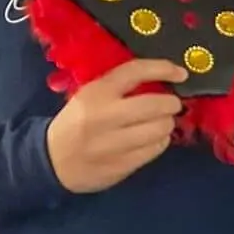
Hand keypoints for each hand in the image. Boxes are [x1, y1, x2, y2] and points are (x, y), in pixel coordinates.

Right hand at [45, 59, 187, 192]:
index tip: (181, 74)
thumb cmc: (76, 122)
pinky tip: (153, 140)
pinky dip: (160, 142)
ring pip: (159, 130)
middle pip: (155, 105)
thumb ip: (118, 87)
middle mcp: (104, 116)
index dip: (162, 69)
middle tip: (172, 104)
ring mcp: (112, 143)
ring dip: (167, 124)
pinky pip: (154, 150)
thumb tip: (161, 80)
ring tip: (161, 123)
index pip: (135, 72)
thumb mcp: (89, 96)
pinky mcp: (120, 165)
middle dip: (171, 104)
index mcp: (95, 93)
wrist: (52, 160)